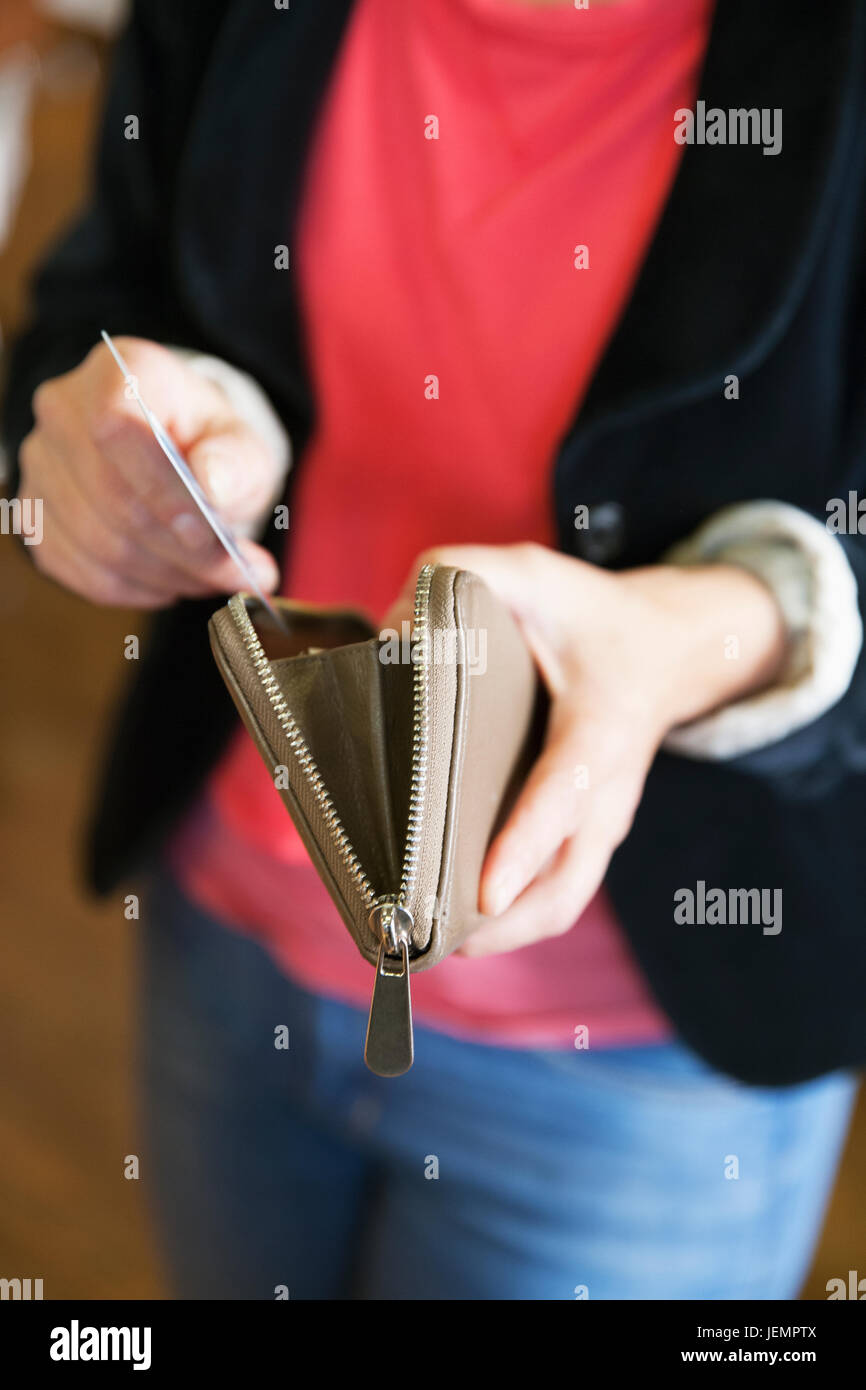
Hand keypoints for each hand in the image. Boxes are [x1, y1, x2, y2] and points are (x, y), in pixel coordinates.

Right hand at [17, 337, 282, 607]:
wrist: (177, 452)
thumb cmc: (208, 444)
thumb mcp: (242, 444)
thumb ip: (236, 461)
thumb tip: (213, 484)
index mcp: (118, 373)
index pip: (117, 429)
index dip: (163, 490)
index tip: (210, 533)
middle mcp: (63, 411)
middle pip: (110, 498)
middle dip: (180, 551)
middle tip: (234, 572)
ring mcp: (42, 465)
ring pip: (96, 544)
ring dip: (164, 575)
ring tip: (211, 578)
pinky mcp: (37, 516)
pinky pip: (80, 571)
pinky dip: (134, 589)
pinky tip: (171, 581)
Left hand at [386, 543, 786, 957]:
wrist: (669, 649)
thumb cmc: (593, 617)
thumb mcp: (533, 575)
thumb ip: (462, 577)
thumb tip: (390, 629)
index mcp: (600, 731)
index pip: (562, 797)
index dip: (523, 847)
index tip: (484, 896)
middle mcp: (608, 789)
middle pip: (567, 886)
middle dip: (505, 926)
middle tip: (432, 941)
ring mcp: (603, 820)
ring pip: (563, 901)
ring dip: (504, 934)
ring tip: (431, 944)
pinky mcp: (590, 833)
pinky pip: (558, 892)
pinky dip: (514, 920)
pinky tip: (455, 922)